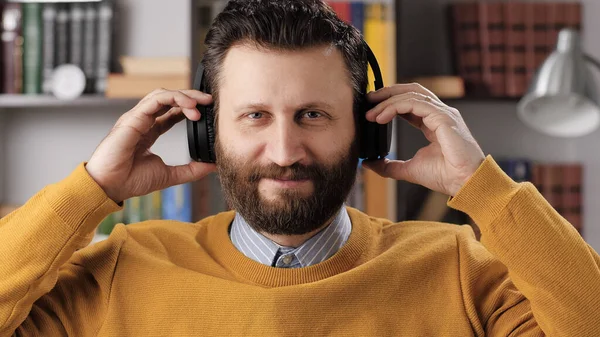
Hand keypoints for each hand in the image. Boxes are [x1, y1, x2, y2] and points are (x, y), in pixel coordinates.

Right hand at [85, 89, 216, 203]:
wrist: (109, 187)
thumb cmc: (130, 181)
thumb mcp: (169, 175)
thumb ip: (191, 170)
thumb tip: (212, 166)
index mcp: (149, 131)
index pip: (171, 111)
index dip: (189, 107)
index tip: (207, 110)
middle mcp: (143, 121)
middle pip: (169, 99)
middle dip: (190, 96)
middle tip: (209, 100)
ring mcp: (136, 118)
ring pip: (162, 95)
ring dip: (183, 96)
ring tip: (200, 104)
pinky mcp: (132, 118)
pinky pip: (155, 100)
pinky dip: (174, 99)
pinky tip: (188, 106)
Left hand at [362, 83, 484, 196]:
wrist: (465, 183)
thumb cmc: (446, 176)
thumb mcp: (409, 169)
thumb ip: (389, 166)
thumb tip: (368, 163)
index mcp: (434, 123)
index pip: (410, 103)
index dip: (390, 102)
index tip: (371, 109)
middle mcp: (440, 114)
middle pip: (411, 91)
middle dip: (388, 93)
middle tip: (368, 101)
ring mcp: (443, 113)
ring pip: (411, 95)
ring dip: (388, 101)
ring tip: (371, 113)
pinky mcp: (443, 117)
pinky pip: (415, 104)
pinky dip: (395, 107)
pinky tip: (381, 117)